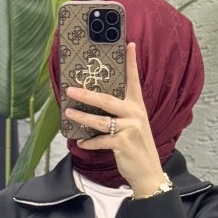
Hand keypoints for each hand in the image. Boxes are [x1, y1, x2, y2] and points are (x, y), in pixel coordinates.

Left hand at [64, 42, 164, 195]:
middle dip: (86, 94)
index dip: (131, 62)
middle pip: (106, 100)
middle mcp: (134, 114)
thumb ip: (121, 114)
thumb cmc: (137, 147)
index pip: (134, 81)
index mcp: (137, 106)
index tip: (129, 45)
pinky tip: (81, 142)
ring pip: (100, 120)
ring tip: (69, 113)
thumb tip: (97, 107)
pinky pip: (100, 140)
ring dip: (82, 117)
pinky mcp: (123, 143)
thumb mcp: (134, 126)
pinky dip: (89, 143)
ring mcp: (129, 129)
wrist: (148, 172)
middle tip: (70, 90)